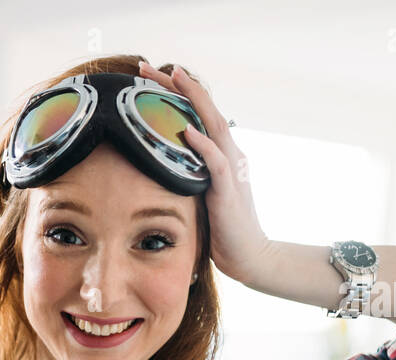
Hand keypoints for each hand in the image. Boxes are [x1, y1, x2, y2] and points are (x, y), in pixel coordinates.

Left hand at [138, 61, 273, 285]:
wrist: (250, 256)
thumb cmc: (222, 229)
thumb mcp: (199, 195)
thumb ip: (186, 175)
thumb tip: (157, 165)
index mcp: (220, 154)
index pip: (195, 115)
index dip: (173, 93)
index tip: (146, 76)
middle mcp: (228, 154)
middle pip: (202, 110)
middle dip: (175, 85)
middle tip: (145, 66)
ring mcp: (231, 170)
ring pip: (213, 125)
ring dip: (192, 100)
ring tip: (171, 77)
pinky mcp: (229, 191)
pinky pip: (217, 162)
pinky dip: (203, 145)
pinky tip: (186, 130)